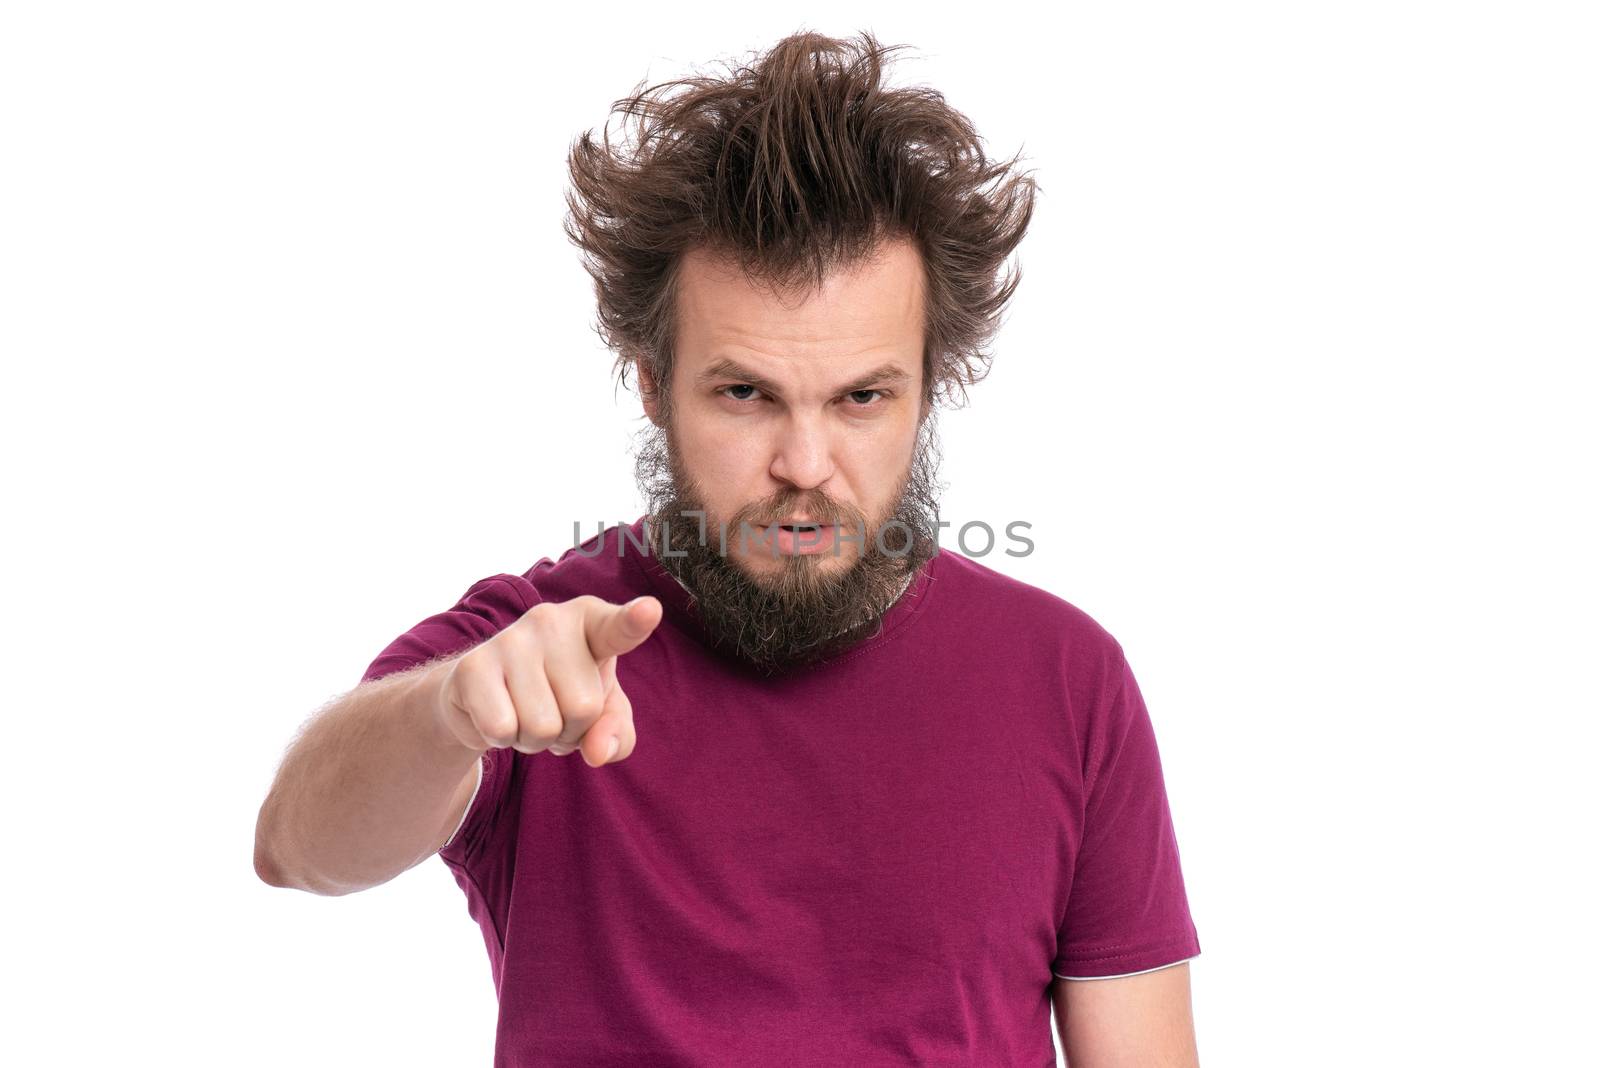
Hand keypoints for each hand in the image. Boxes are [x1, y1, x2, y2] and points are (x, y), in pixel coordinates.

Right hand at [433, 594, 660, 766]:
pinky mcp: (473, 666)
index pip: (617, 627)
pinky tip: (498, 714)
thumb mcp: (601, 711)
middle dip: (570, 729)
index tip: (650, 610)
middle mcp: (551, 620)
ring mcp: (510, 639)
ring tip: (525, 712)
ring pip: (543, 727)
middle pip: (584, 709)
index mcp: (592, 622)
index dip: (634, 621)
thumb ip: (617, 731)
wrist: (483, 693)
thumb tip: (597, 752)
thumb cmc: (558, 693)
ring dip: (536, 739)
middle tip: (551, 709)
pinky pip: (502, 730)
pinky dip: (503, 740)